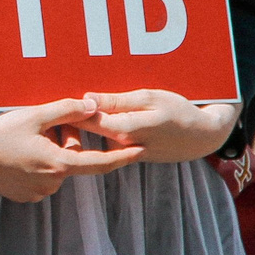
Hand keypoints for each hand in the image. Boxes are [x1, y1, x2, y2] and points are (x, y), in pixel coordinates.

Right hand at [0, 99, 144, 202]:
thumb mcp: (34, 115)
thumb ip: (67, 110)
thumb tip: (93, 107)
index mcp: (58, 164)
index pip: (100, 163)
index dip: (122, 157)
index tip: (140, 151)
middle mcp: (52, 184)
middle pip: (73, 159)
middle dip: (66, 140)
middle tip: (42, 124)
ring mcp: (37, 193)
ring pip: (57, 167)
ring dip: (50, 152)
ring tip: (24, 138)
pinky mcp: (25, 196)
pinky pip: (42, 177)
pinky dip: (37, 163)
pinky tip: (17, 152)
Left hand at [59, 91, 238, 164]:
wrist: (203, 138)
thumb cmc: (179, 112)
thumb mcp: (150, 98)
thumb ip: (117, 101)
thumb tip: (87, 98)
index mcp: (128, 130)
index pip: (88, 121)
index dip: (69, 111)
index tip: (52, 99)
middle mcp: (124, 146)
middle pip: (88, 133)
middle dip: (69, 119)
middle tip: (51, 103)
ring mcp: (127, 154)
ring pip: (95, 140)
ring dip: (81, 127)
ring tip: (65, 111)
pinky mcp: (131, 156)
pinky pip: (107, 143)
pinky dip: (97, 133)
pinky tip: (87, 120)